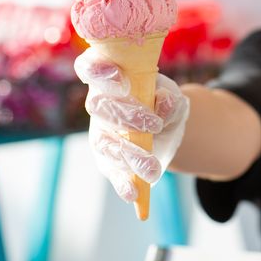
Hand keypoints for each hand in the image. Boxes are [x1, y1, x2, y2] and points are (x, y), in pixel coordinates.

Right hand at [74, 47, 189, 201]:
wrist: (167, 126)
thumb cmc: (163, 100)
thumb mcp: (171, 95)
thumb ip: (169, 97)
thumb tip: (164, 102)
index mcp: (110, 77)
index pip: (89, 67)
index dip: (98, 70)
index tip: (120, 78)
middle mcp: (99, 104)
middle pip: (99, 106)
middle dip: (126, 115)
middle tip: (154, 124)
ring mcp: (100, 133)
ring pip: (106, 143)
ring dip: (130, 155)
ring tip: (152, 168)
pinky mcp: (108, 159)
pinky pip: (112, 171)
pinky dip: (123, 183)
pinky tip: (133, 193)